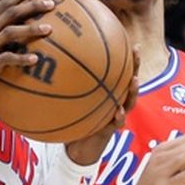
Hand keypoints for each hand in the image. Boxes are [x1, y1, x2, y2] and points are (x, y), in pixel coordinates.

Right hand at [0, 0, 55, 98]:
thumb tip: (8, 36)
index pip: (2, 5)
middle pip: (11, 13)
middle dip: (32, 6)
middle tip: (51, 4)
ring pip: (10, 33)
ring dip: (31, 29)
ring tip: (49, 29)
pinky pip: (6, 59)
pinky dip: (21, 58)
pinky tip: (35, 59)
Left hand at [65, 45, 140, 164]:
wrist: (79, 146)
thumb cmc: (73, 119)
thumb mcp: (68, 99)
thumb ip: (64, 83)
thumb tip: (48, 60)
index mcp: (107, 90)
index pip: (118, 69)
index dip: (123, 54)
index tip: (126, 38)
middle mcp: (115, 99)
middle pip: (129, 80)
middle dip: (134, 65)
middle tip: (136, 51)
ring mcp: (116, 114)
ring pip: (129, 101)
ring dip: (133, 91)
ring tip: (134, 80)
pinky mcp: (111, 129)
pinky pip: (117, 123)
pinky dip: (119, 117)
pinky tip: (118, 112)